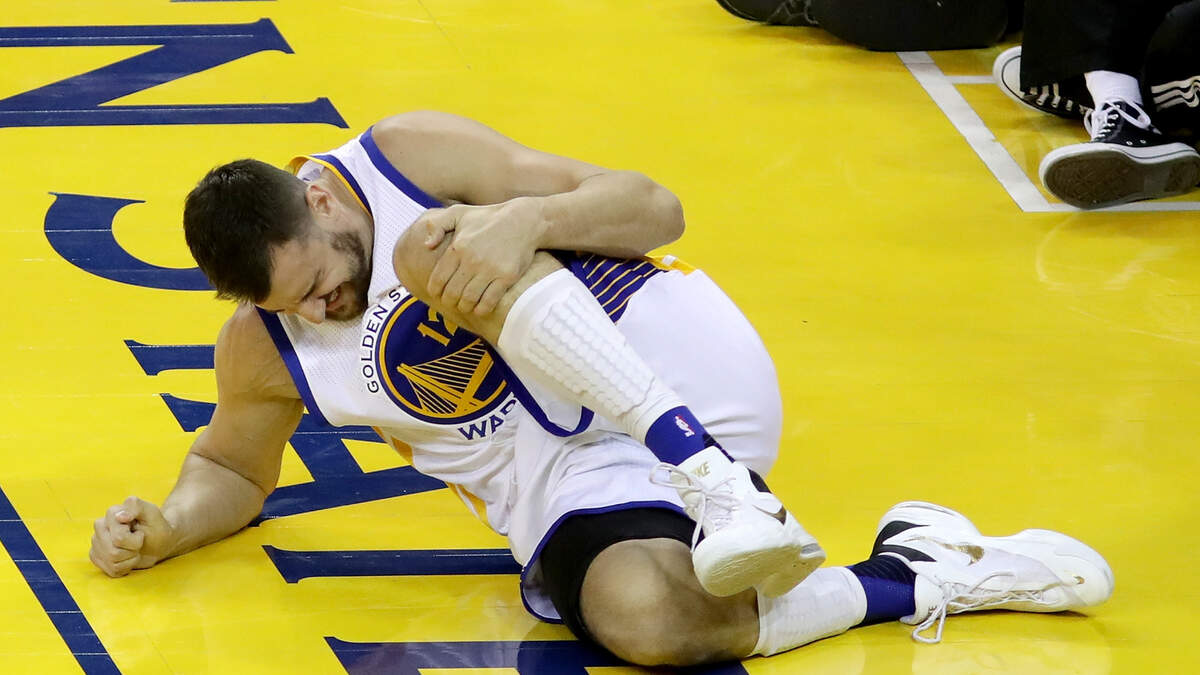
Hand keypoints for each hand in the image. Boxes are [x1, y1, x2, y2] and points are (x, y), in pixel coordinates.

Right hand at [89, 496, 172, 576]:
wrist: (158, 542)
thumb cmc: (156, 526)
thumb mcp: (152, 513)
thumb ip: (137, 507)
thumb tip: (120, 516)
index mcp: (112, 513)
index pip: (119, 538)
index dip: (136, 541)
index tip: (141, 534)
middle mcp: (100, 526)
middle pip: (113, 552)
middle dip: (132, 550)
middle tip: (139, 543)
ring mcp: (96, 542)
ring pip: (111, 561)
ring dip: (130, 559)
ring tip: (134, 549)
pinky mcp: (96, 556)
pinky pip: (111, 570)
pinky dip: (126, 567)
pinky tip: (129, 557)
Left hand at [417, 199, 543, 315]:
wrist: (523, 221)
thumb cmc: (488, 217)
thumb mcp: (459, 212)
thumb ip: (437, 224)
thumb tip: (426, 246)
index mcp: (458, 247)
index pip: (439, 278)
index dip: (435, 290)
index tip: (436, 293)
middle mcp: (472, 260)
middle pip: (453, 292)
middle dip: (449, 301)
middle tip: (451, 302)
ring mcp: (490, 269)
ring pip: (469, 299)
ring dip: (464, 306)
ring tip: (464, 306)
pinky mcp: (506, 277)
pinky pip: (489, 300)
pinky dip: (482, 309)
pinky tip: (480, 309)